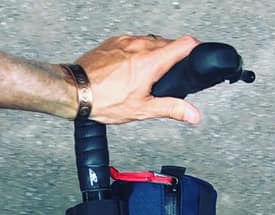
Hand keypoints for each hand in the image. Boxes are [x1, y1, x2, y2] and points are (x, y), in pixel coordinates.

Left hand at [75, 34, 201, 124]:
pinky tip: (130, 70)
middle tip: (169, 75)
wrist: (75, 91)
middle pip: (168, 43)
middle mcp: (139, 45)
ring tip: (147, 75)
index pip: (185, 43)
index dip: (196, 48)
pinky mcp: (113, 41)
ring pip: (149, 41)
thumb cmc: (104, 100)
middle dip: (173, 57)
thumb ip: (171, 109)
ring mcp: (125, 41)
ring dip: (154, 54)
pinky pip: (132, 42)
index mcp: (151, 61)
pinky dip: (137, 53)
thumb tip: (193, 114)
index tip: (198, 55)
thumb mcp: (143, 109)